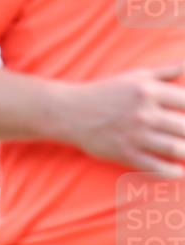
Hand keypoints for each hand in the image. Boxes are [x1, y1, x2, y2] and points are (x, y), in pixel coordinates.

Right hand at [60, 62, 184, 176]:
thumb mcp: (136, 76)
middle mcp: (144, 113)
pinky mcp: (124, 153)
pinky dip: (171, 172)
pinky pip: (154, 166)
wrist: (70, 113)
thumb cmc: (106, 93)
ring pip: (174, 148)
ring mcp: (134, 135)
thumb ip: (166, 71)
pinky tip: (179, 173)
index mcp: (149, 91)